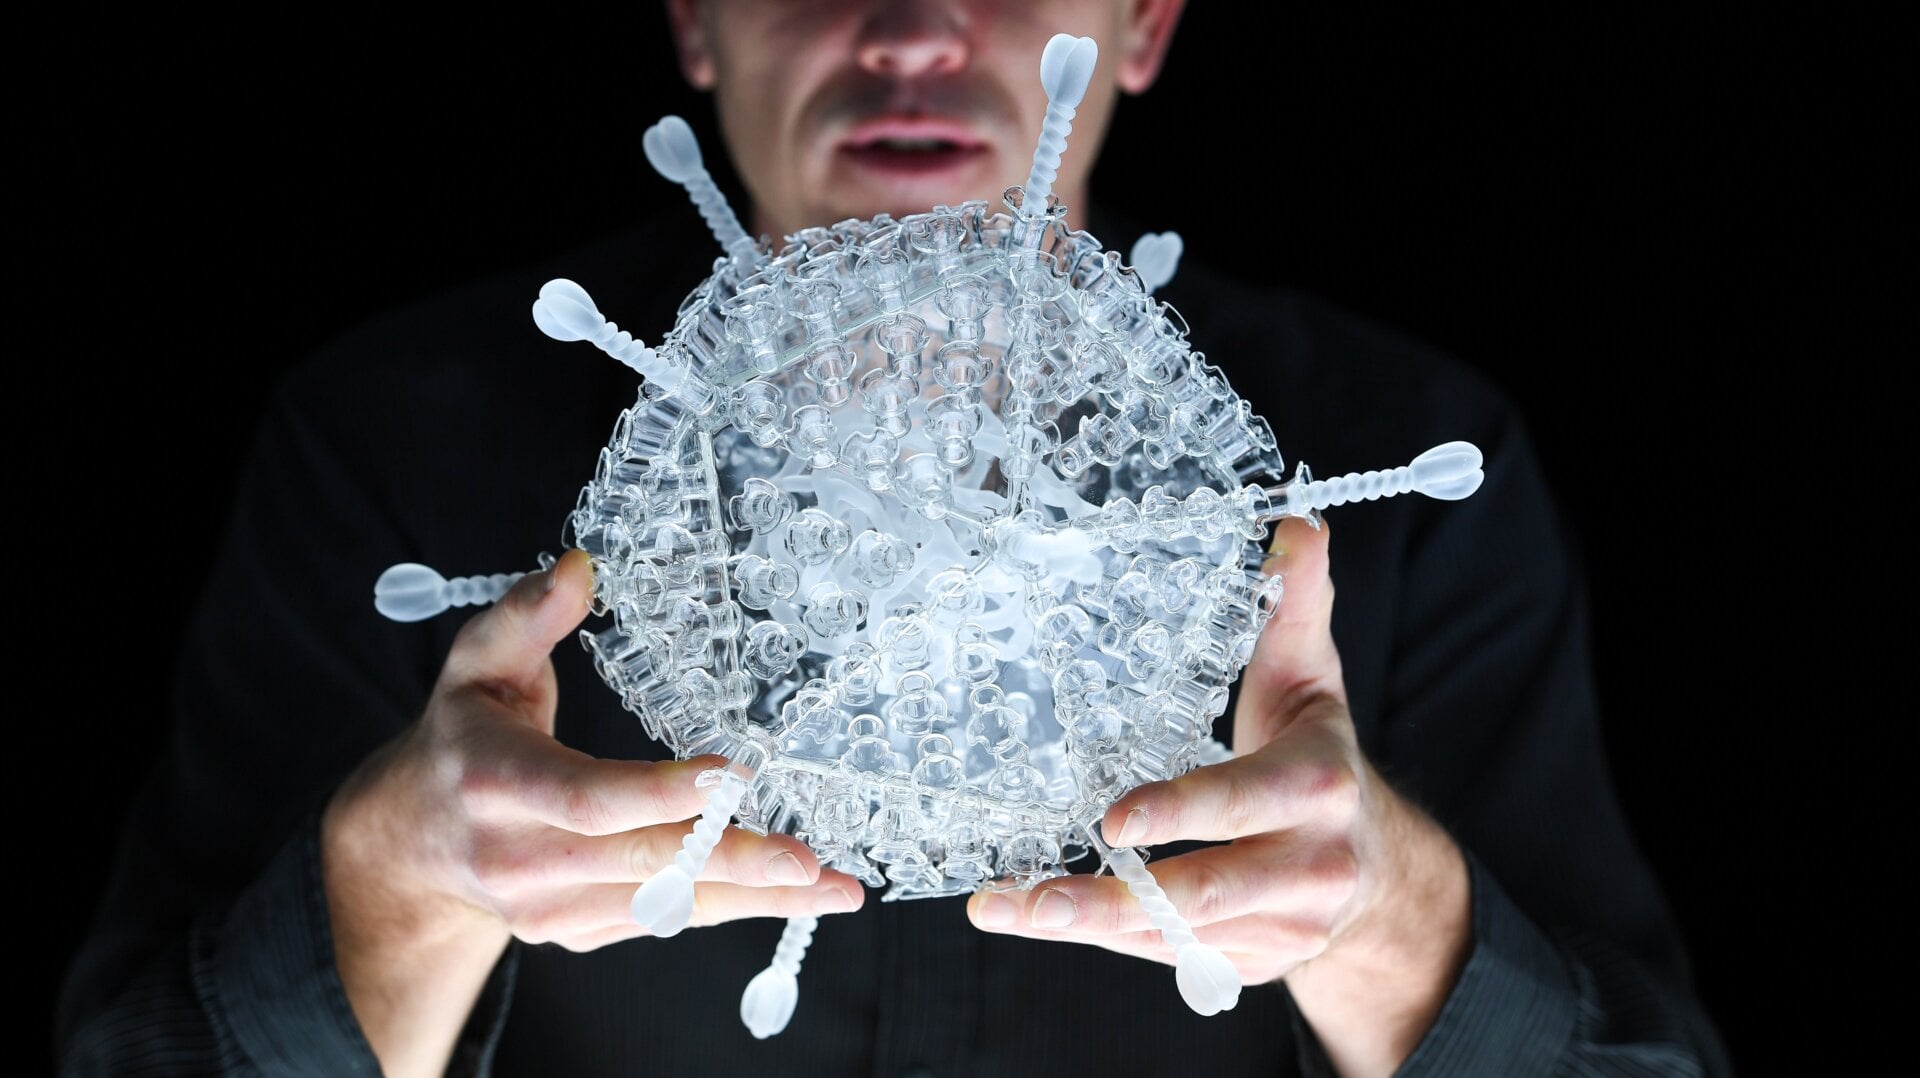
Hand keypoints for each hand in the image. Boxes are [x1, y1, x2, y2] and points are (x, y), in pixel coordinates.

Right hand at [321, 549, 862, 1076]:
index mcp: (496, 783)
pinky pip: (663, 918)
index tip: (732, 779)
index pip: (586, 798)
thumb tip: (583, 566)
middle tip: (809, 859)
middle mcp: (522, 859)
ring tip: (834, 888)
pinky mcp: (578, 932)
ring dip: (756, 896)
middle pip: (640, 860)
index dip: (659, 793)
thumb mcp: (477, 664)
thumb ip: (527, 615)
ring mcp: (549, 908)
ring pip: (664, 903)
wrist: (412, 846)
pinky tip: (793, 893)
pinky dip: (731, 906)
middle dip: (733, 860)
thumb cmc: (462, 738)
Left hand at [966, 518, 1469, 1074]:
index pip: (1242, 800)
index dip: (1180, 812)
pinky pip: (1172, 955)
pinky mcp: (1253, 964)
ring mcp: (1281, 926)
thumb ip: (1296, 606)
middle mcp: (1307, 867)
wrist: (1383, 880)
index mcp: (1317, 788)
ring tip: (1007, 909)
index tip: (1112, 820)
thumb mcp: (1314, 679)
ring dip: (1086, 926)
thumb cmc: (1319, 761)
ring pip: (1175, 934)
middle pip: (1203, 891)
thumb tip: (1295, 524)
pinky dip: (1107, 939)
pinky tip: (1044, 918)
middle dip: (1113, 900)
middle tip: (1032, 898)